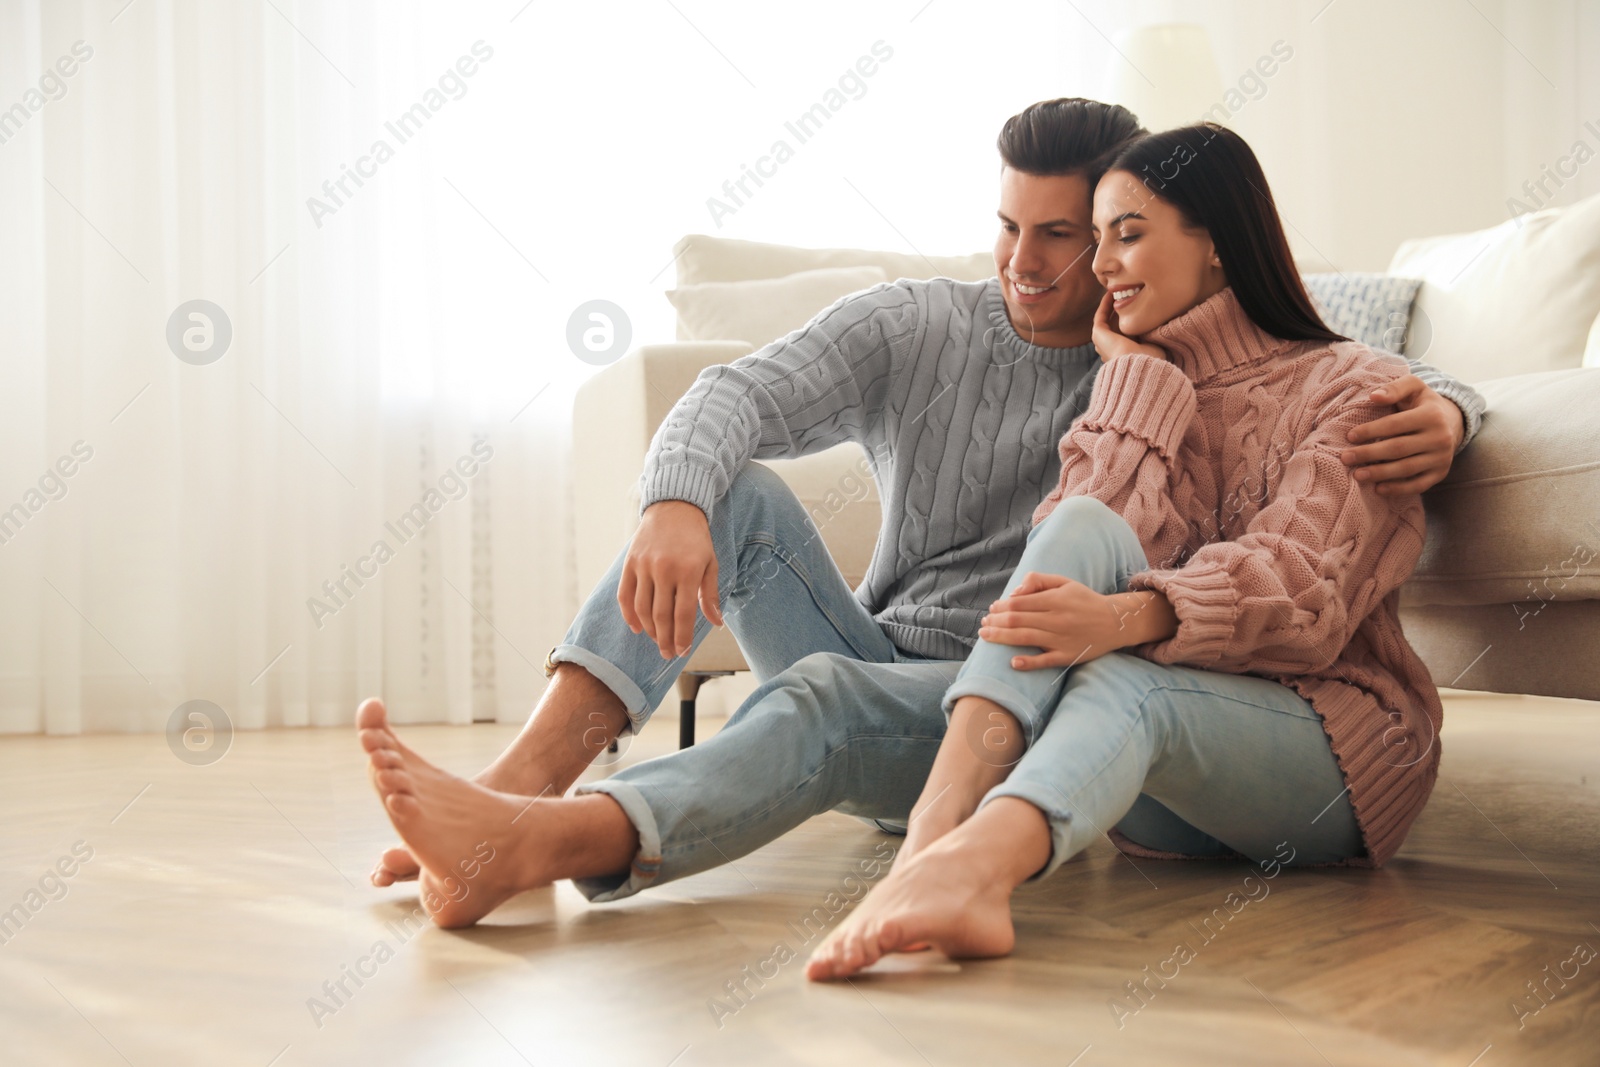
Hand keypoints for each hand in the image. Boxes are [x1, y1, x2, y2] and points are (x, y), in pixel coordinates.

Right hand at [618, 500, 723, 658]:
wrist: (674, 508)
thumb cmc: (696, 539)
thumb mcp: (711, 563)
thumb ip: (711, 595)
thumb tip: (716, 623)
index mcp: (689, 571)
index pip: (684, 614)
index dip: (682, 637)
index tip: (682, 651)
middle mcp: (664, 569)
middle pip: (662, 616)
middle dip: (665, 640)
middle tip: (668, 654)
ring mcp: (644, 566)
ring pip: (642, 608)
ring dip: (649, 630)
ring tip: (656, 640)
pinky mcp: (630, 563)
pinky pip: (625, 595)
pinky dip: (629, 615)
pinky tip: (637, 628)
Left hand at [979, 571, 1126, 669]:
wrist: (1115, 622)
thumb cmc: (1084, 600)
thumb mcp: (1064, 582)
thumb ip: (1038, 581)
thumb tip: (1014, 592)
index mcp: (1056, 600)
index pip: (1019, 603)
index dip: (1001, 606)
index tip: (992, 609)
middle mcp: (1057, 619)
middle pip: (1018, 620)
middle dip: (996, 622)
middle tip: (983, 624)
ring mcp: (1062, 639)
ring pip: (1025, 638)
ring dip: (1001, 638)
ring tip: (986, 636)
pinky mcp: (1068, 656)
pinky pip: (1046, 661)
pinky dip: (1029, 663)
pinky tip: (1013, 662)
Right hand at [1092, 291, 1167, 363]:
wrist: (1137, 365)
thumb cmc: (1150, 360)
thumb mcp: (1155, 344)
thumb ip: (1154, 333)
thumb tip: (1161, 319)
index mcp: (1126, 353)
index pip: (1128, 334)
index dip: (1133, 319)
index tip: (1141, 305)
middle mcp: (1112, 348)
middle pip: (1115, 325)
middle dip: (1120, 311)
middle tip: (1128, 294)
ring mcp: (1103, 342)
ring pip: (1106, 319)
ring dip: (1110, 305)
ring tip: (1119, 291)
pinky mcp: (1098, 334)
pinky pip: (1100, 315)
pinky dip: (1104, 304)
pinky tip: (1111, 293)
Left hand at [1341, 374, 1463, 495]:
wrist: (1452, 422)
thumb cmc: (1422, 403)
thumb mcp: (1414, 387)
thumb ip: (1395, 388)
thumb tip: (1373, 396)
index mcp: (1431, 415)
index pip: (1395, 424)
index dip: (1371, 430)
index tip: (1349, 436)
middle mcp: (1440, 438)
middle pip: (1398, 449)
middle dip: (1369, 454)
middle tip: (1345, 458)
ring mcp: (1441, 458)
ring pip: (1407, 469)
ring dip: (1379, 474)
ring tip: (1357, 475)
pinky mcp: (1440, 473)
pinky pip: (1418, 485)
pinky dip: (1398, 489)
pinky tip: (1378, 489)